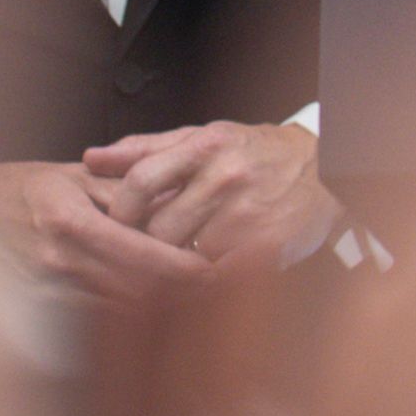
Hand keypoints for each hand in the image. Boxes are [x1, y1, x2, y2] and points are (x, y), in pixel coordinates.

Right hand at [0, 156, 216, 301]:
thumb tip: (179, 200)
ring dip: (156, 305)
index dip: (180, 265)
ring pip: (116, 305)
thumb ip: (129, 189)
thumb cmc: (32, 186)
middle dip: (177, 290)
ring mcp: (48, 286)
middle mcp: (59, 259)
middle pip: (133, 286)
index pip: (139, 252)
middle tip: (216, 285)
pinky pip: (93, 312)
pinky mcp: (42, 303)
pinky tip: (152, 304)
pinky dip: (125, 310)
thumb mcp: (82, 175)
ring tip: (193, 294)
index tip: (213, 268)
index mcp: (72, 221)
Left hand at [80, 120, 341, 269]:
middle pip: (158, 228)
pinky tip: (204, 271)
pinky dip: (203, 278)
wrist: (325, 168)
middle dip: (145, 244)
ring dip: (174, 264)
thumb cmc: (256, 153)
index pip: (141, 181)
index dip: (120, 210)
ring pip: (184, 255)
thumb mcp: (205, 137)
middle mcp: (226, 177)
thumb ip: (147, 148)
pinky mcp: (266, 246)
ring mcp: (247, 213)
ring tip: (177, 259)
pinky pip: (215, 275)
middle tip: (144, 250)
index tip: (116, 224)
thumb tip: (91, 158)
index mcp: (206, 146)